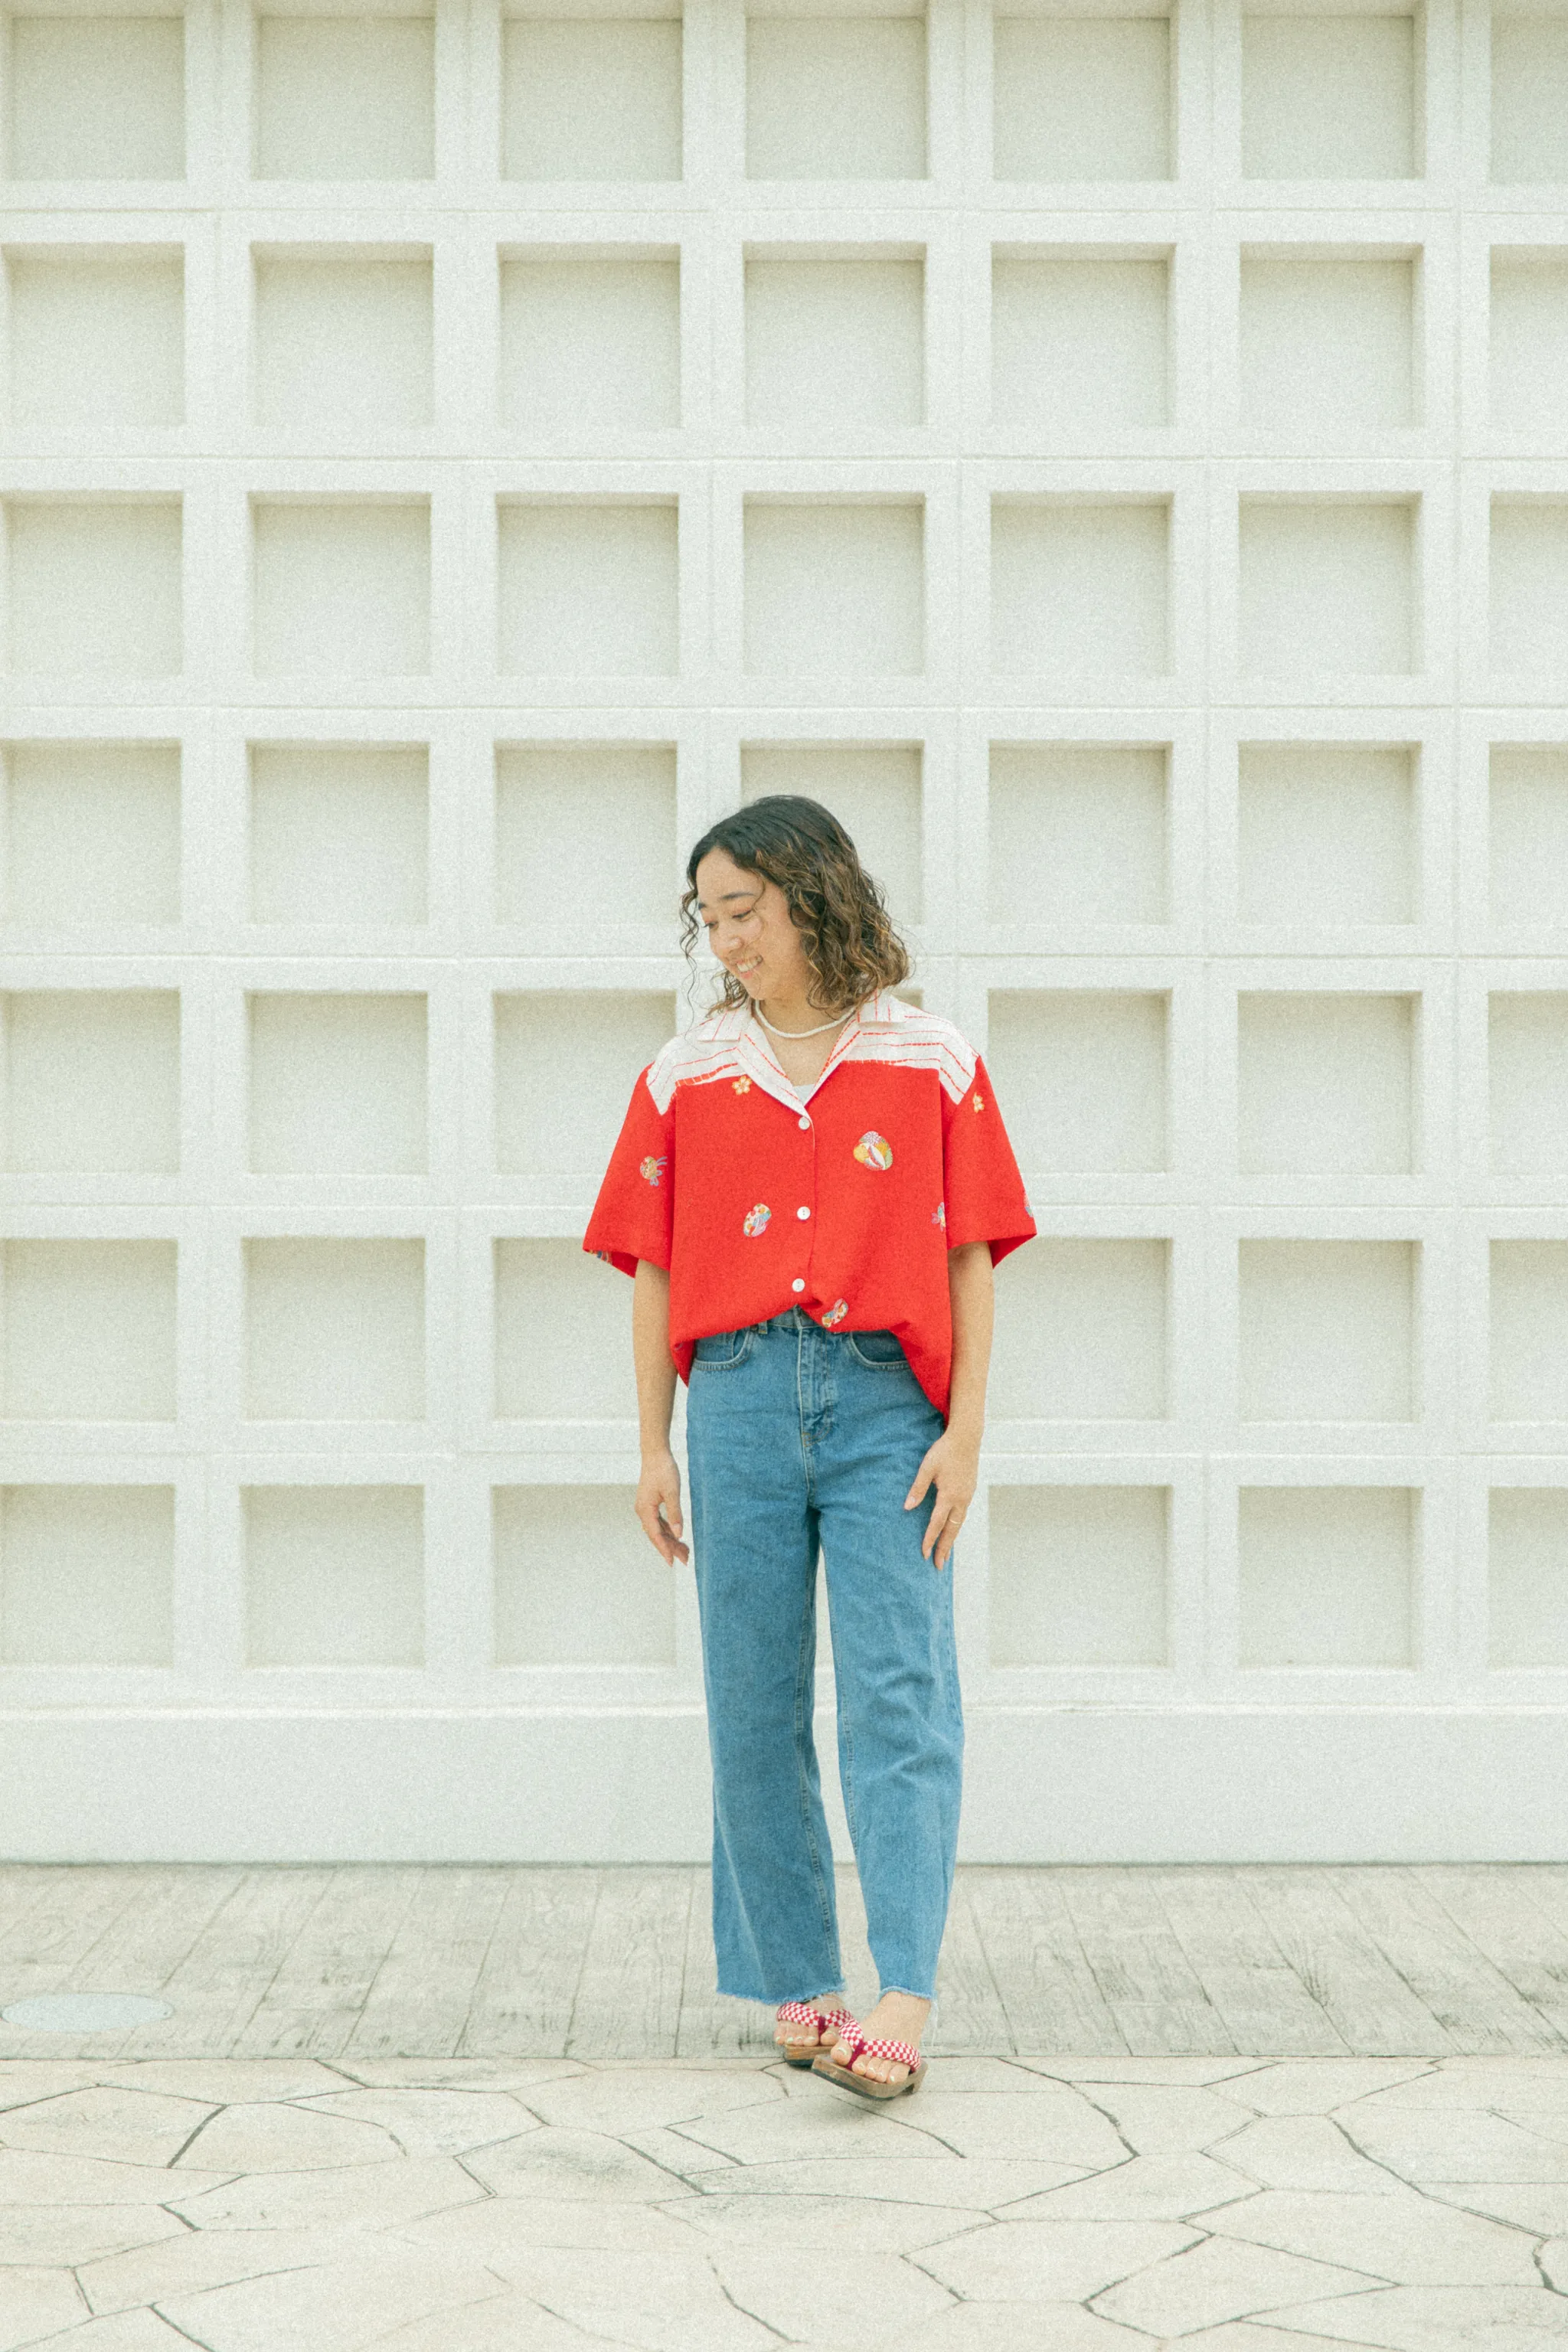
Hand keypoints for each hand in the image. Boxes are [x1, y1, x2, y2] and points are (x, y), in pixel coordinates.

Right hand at [636, 1449, 689, 1564]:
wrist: (655, 1454)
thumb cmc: (664, 1470)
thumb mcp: (672, 1492)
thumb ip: (675, 1514)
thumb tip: (679, 1534)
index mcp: (645, 1510)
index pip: (655, 1535)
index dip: (664, 1550)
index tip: (672, 1562)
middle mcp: (643, 1511)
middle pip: (656, 1535)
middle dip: (670, 1548)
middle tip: (686, 1559)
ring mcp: (645, 1508)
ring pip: (658, 1530)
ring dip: (670, 1540)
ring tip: (685, 1551)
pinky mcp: (650, 1504)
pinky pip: (659, 1522)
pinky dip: (668, 1530)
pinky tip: (677, 1536)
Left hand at [904, 1428, 978, 1569]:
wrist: (967, 1438)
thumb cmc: (944, 1451)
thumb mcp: (927, 1468)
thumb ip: (917, 1488)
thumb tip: (907, 1508)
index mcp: (949, 1495)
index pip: (937, 1524)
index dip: (930, 1540)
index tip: (924, 1554)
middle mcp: (961, 1500)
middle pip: (951, 1530)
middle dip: (944, 1548)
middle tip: (939, 1566)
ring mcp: (968, 1496)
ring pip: (959, 1524)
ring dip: (951, 1539)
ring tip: (945, 1554)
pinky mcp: (969, 1491)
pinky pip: (962, 1515)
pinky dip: (956, 1527)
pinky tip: (951, 1530)